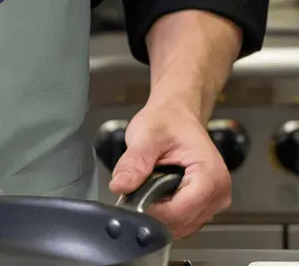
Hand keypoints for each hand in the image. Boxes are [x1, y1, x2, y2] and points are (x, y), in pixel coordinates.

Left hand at [108, 101, 230, 239]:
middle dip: (155, 211)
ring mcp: (215, 202)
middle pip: (181, 222)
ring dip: (161, 212)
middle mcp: (219, 193)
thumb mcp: (146, 135)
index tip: (133, 197)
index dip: (152, 210)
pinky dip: (167, 212)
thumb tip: (119, 186)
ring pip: (182, 225)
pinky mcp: (206, 205)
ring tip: (149, 185)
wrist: (177, 113)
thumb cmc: (167, 119)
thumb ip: (134, 163)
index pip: (179, 212)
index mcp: (210, 175)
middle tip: (138, 187)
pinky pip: (184, 220)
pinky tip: (158, 191)